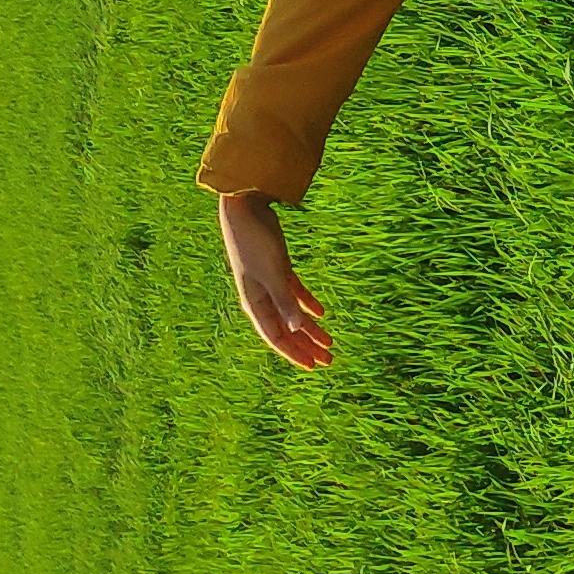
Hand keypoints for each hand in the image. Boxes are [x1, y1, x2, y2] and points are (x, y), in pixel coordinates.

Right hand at [217, 191, 331, 368]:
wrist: (244, 206)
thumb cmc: (255, 241)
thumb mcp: (272, 272)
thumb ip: (284, 300)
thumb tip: (296, 329)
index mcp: (255, 303)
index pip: (276, 337)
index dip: (295, 353)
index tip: (314, 367)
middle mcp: (261, 297)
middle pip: (287, 329)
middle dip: (307, 346)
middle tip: (328, 360)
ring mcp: (270, 283)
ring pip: (292, 313)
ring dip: (310, 328)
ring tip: (329, 342)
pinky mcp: (278, 267)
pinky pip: (294, 293)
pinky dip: (306, 304)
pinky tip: (320, 313)